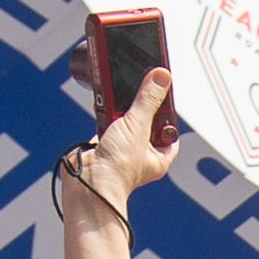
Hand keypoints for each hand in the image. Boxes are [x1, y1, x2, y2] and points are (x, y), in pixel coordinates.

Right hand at [70, 69, 177, 217]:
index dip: (168, 116)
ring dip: (121, 112)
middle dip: (141, 110)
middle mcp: (141, 156)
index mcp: (158, 158)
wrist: (88, 180)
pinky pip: (106, 125)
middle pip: (146, 124)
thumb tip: (161, 78)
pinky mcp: (103, 146)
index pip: (170, 133)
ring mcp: (121, 151)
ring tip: (120, 104)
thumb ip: (148, 100)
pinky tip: (104, 109)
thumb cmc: (117, 168)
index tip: (164, 99)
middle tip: (141, 96)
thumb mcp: (138, 126)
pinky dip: (105, 116)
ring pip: (125, 123)